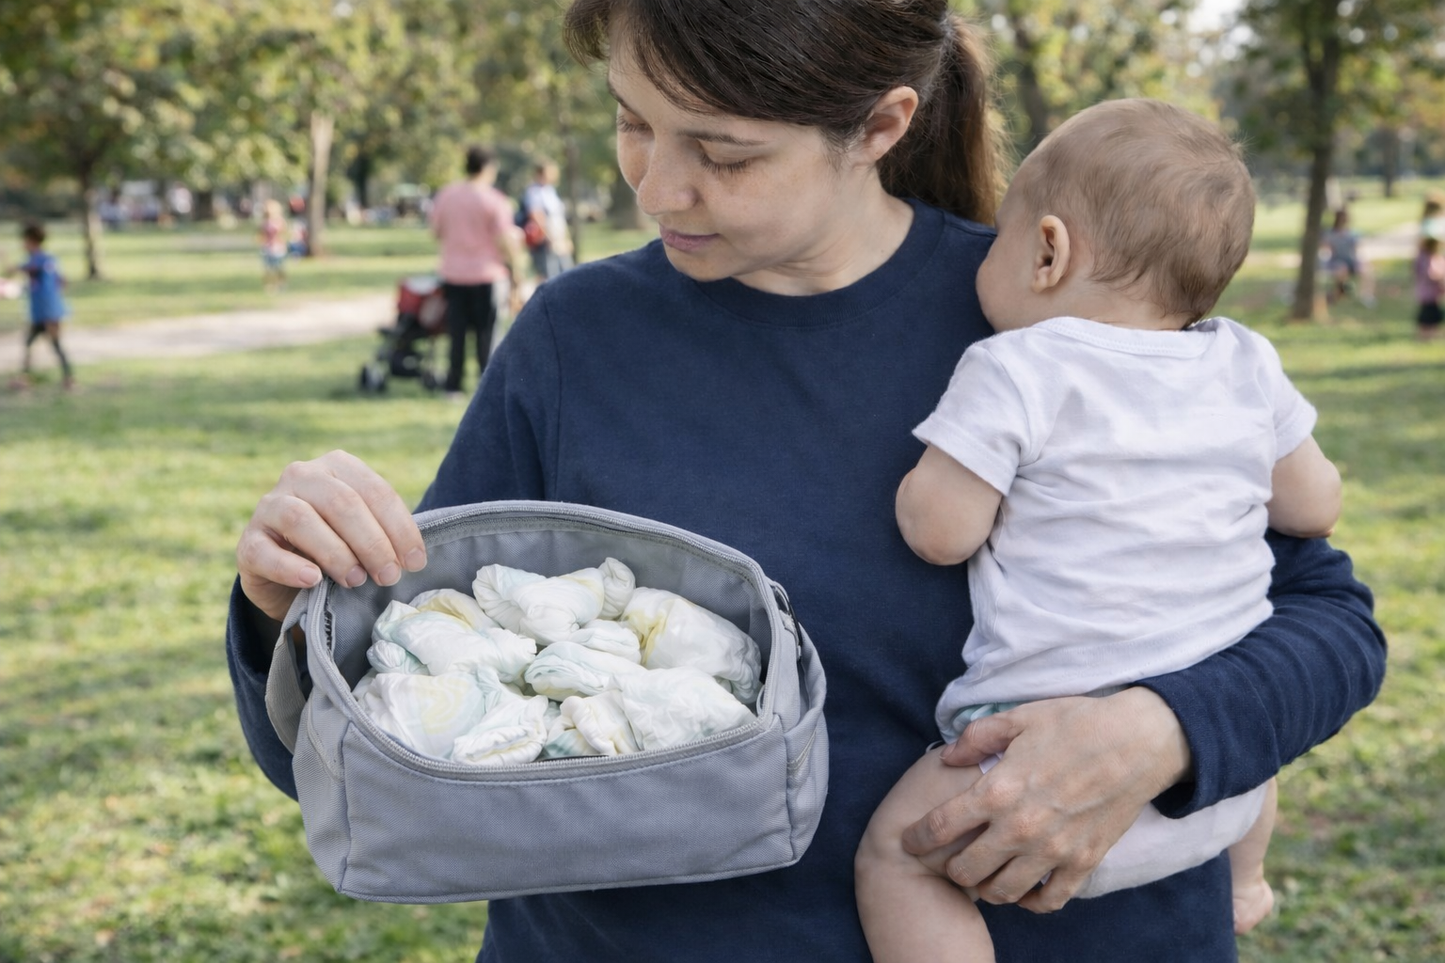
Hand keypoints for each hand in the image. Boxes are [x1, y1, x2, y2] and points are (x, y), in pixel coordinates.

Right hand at [236, 450, 426, 621]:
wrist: (289, 577)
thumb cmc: (338, 548)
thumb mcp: (364, 533)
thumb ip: (385, 534)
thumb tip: (413, 559)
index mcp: (337, 467)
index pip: (374, 491)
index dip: (399, 528)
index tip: (416, 562)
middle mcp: (301, 476)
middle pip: (342, 503)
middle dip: (372, 542)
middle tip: (389, 576)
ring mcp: (269, 506)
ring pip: (302, 519)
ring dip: (336, 553)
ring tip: (356, 580)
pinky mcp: (248, 542)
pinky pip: (265, 551)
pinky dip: (291, 567)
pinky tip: (312, 580)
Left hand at [902, 688, 1191, 912]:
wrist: (1139, 742)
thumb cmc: (1075, 724)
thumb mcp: (1018, 718)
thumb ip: (975, 738)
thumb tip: (946, 758)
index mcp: (999, 791)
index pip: (941, 827)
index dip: (917, 838)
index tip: (909, 841)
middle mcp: (1021, 828)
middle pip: (966, 871)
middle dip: (950, 867)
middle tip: (951, 859)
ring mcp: (1053, 851)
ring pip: (1002, 893)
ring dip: (986, 887)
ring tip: (985, 873)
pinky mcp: (1083, 863)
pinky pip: (1047, 901)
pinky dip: (1029, 901)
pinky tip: (1023, 886)